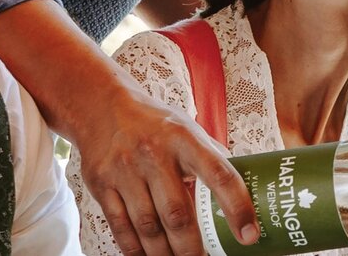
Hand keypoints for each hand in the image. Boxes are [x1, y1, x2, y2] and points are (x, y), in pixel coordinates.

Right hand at [75, 80, 259, 254]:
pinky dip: (136, 250)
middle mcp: (154, 153)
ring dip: (165, 254)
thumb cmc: (152, 121)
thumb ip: (210, 155)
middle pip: (178, 214)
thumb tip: (242, 182)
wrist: (99, 105)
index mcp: (184, 138)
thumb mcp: (186, 127)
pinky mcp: (102, 185)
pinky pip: (121, 227)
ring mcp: (125, 170)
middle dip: (192, 248)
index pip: (219, 174)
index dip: (237, 207)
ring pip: (148, 227)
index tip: (248, 235)